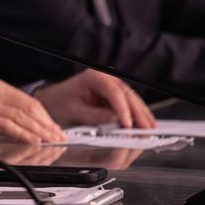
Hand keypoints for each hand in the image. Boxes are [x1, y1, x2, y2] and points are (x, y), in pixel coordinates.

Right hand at [0, 79, 64, 142]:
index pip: (29, 102)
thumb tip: (31, 128)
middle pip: (28, 108)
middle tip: (58, 137)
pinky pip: (6, 125)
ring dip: (38, 130)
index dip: (46, 117)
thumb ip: (6, 116)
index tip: (56, 129)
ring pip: (20, 116)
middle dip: (46, 125)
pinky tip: (32, 141)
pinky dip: (22, 133)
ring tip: (49, 141)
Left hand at [35, 70, 155, 128]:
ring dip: (141, 114)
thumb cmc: (60, 101)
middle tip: (147, 128)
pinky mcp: (114, 95)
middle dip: (138, 113)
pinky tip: (144, 123)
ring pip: (131, 99)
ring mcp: (111, 85)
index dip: (123, 109)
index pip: (113, 92)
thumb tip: (116, 120)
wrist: (54, 99)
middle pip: (127, 95)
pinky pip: (129, 104)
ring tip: (150, 128)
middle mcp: (105, 77)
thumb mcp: (75, 111)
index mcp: (93, 76)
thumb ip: (95, 116)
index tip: (128, 124)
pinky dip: (136, 114)